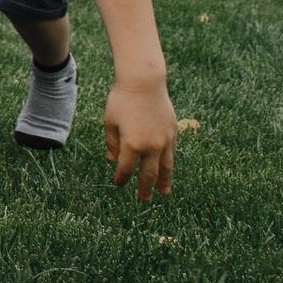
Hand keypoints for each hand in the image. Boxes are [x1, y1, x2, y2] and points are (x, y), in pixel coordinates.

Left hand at [103, 80, 177, 200]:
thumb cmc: (122, 100)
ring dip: (163, 181)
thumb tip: (113, 160)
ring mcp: (164, 140)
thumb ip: (112, 142)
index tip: (118, 184)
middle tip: (144, 200)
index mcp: (132, 145)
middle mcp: (150, 146)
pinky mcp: (172, 133)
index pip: (126, 168)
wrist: (144, 83)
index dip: (122, 178)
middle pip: (148, 173)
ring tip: (164, 193)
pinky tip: (168, 170)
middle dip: (145, 188)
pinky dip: (169, 165)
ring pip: (165, 167)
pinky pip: (171, 154)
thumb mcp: (110, 121)